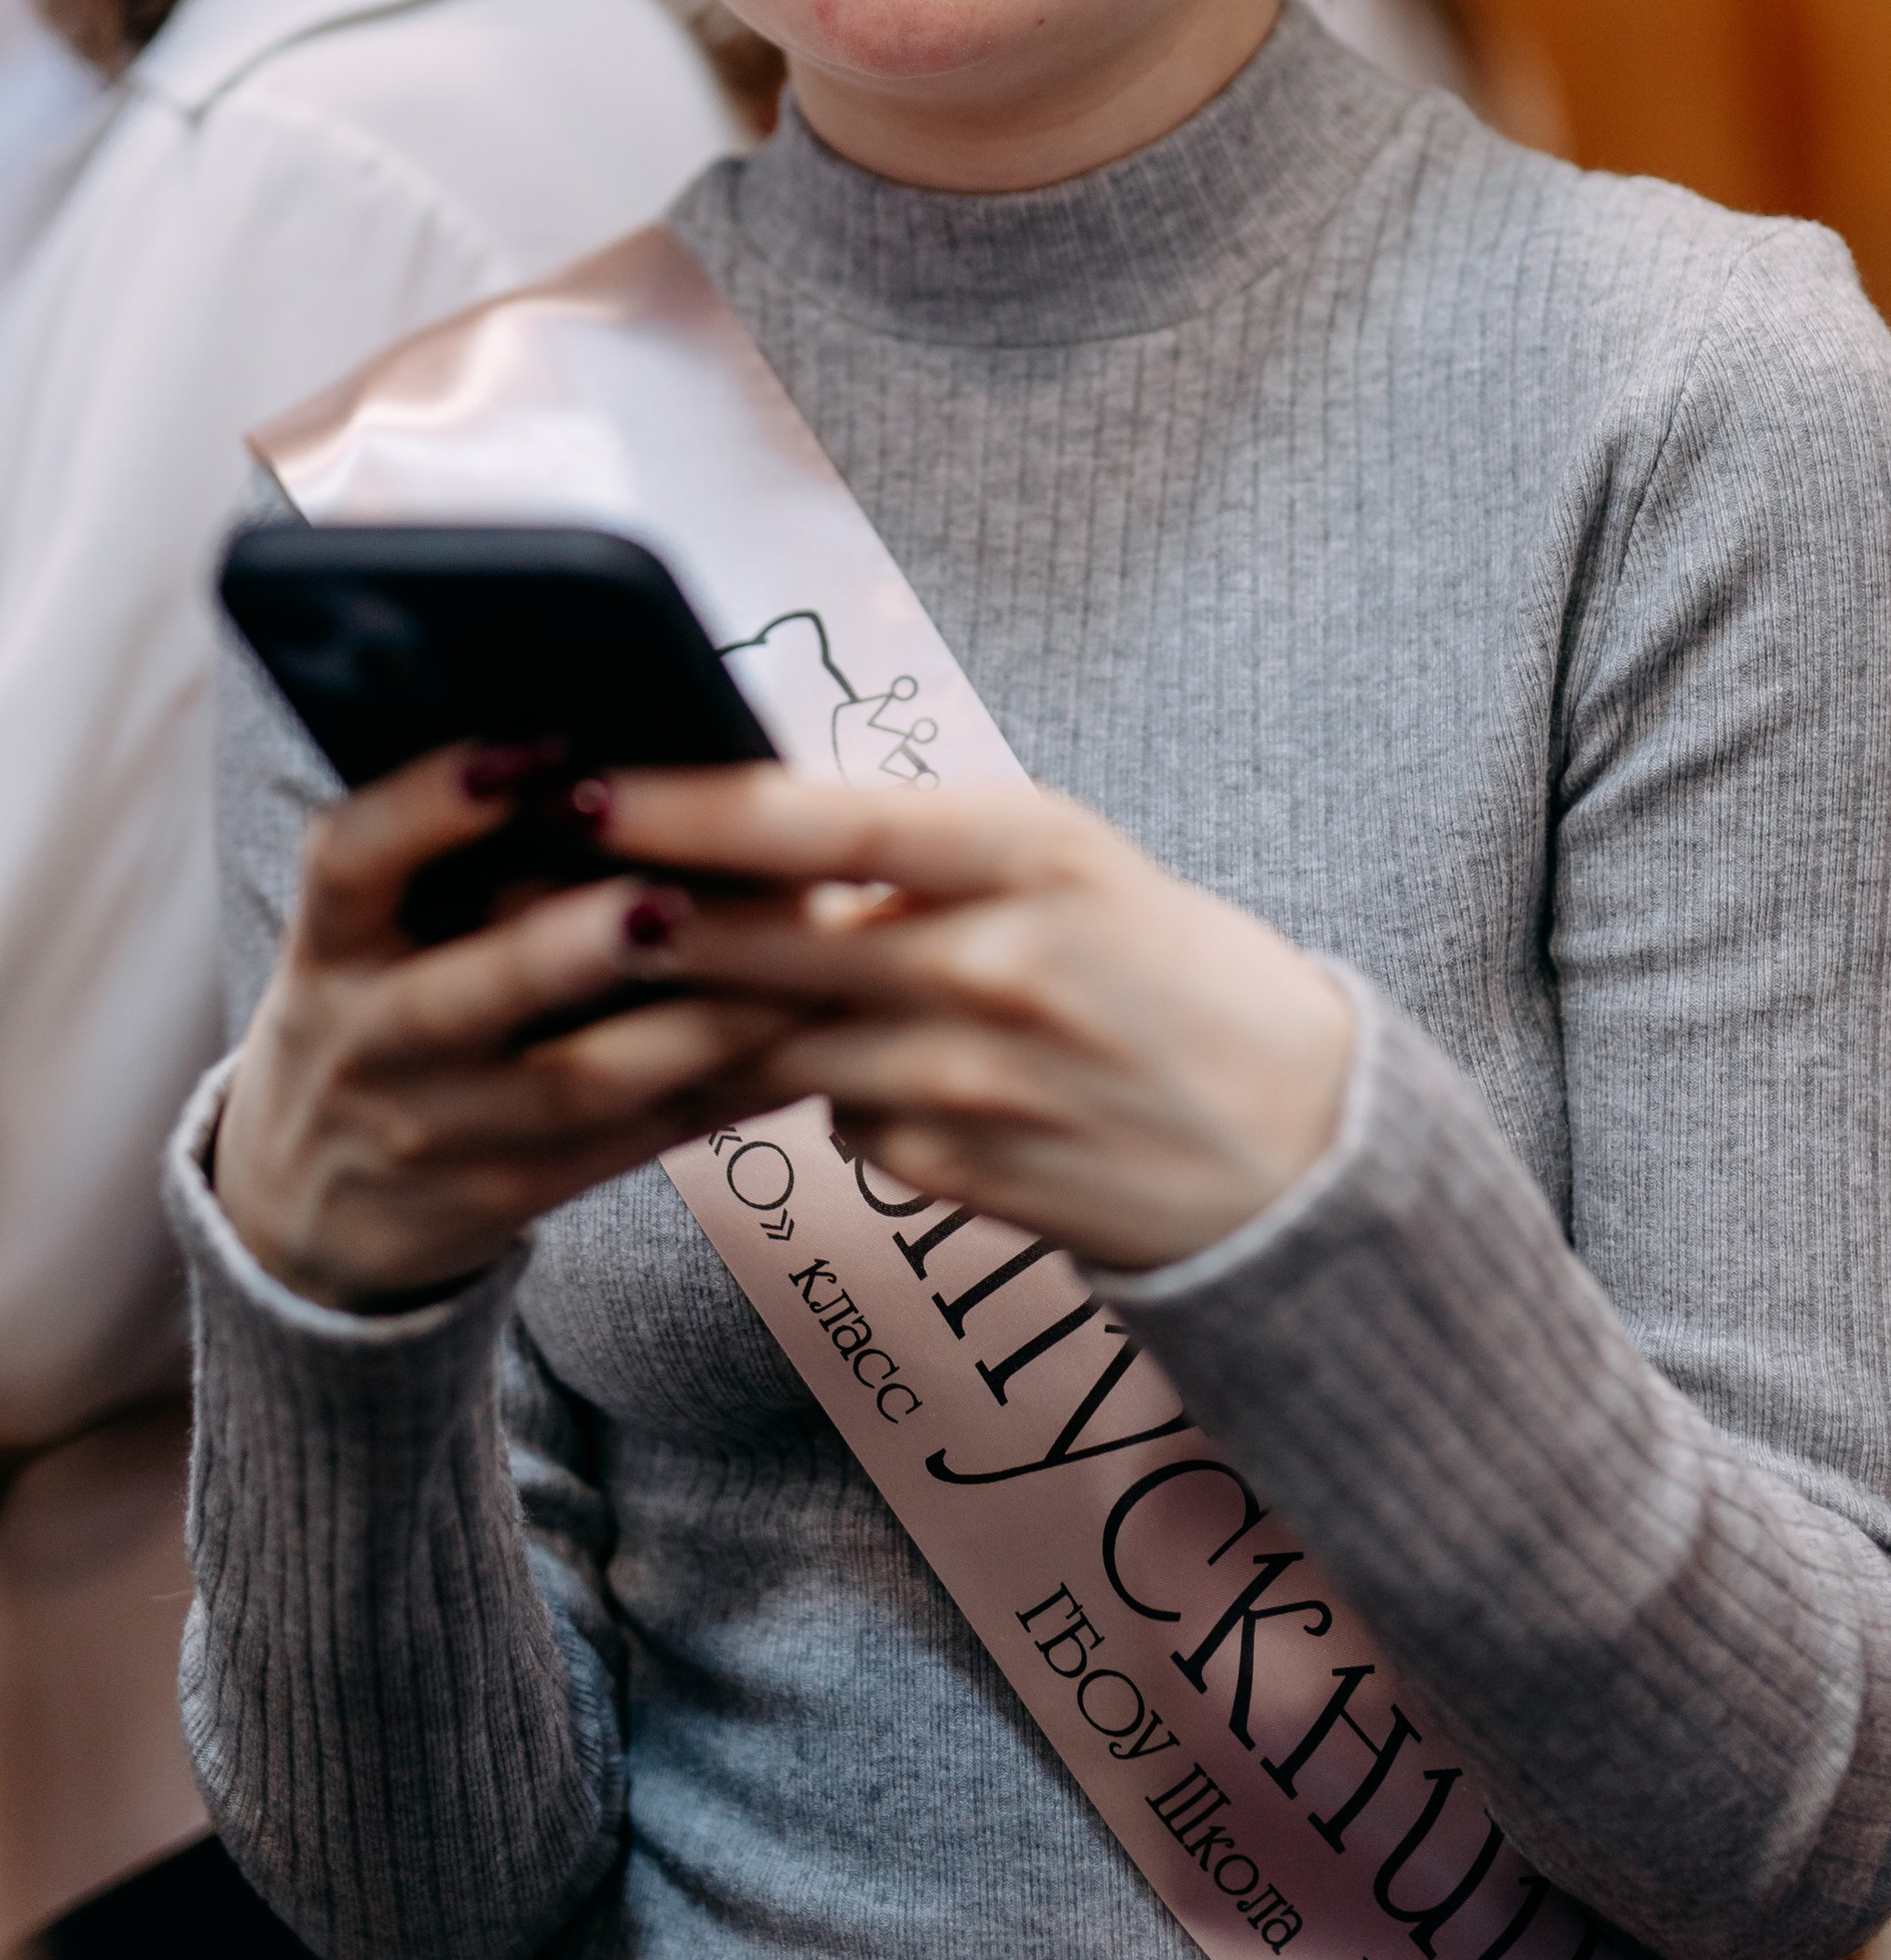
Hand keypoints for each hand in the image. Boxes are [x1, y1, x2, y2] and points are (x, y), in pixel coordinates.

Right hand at [212, 747, 819, 1312]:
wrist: (311, 1201)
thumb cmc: (377, 1010)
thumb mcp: (367, 936)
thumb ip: (451, 858)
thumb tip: (605, 749)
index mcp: (331, 943)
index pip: (350, 861)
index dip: (426, 806)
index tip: (528, 749)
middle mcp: (369, 1039)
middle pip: (460, 995)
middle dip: (568, 946)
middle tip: (669, 898)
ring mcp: (437, 1129)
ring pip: (572, 1083)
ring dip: (693, 1025)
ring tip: (795, 967)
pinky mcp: (509, 1195)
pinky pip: (632, 1142)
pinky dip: (723, 1090)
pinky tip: (808, 1042)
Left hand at [596, 768, 1354, 1272]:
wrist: (1298, 1139)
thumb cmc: (1168, 966)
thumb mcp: (1070, 863)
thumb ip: (925, 850)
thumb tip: (756, 825)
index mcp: (1029, 848)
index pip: (820, 819)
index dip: (684, 807)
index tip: (581, 785)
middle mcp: (997, 959)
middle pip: (767, 938)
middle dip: (636, 914)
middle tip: (523, 883)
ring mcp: (976, 1079)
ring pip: (779, 1042)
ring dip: (689, 1014)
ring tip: (599, 980)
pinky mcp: (963, 1173)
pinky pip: (838, 1123)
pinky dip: (819, 1095)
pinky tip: (823, 1072)